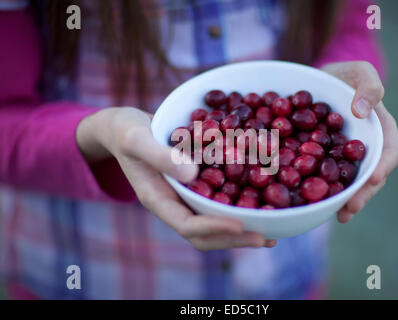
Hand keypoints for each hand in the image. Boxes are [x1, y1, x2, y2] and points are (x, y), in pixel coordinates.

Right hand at [76, 107, 276, 249]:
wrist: (127, 128)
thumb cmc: (126, 132)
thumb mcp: (136, 139)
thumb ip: (159, 156)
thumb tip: (192, 175)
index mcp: (158, 200)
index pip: (188, 225)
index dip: (215, 228)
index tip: (242, 225)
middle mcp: (175, 204)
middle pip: (206, 233)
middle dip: (236, 238)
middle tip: (267, 238)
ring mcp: (186, 196)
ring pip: (215, 220)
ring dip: (242, 227)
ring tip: (272, 228)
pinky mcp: (196, 184)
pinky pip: (219, 200)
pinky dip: (239, 203)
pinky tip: (262, 198)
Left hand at [321, 61, 397, 222]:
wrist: (318, 81)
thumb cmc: (343, 75)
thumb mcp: (358, 71)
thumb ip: (368, 85)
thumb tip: (363, 111)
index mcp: (379, 128)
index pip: (388, 151)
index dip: (383, 166)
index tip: (373, 178)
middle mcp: (365, 147)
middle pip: (369, 174)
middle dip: (362, 194)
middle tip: (349, 209)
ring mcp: (345, 156)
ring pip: (350, 181)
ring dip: (345, 200)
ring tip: (337, 215)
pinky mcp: (326, 160)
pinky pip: (328, 177)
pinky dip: (324, 191)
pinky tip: (315, 205)